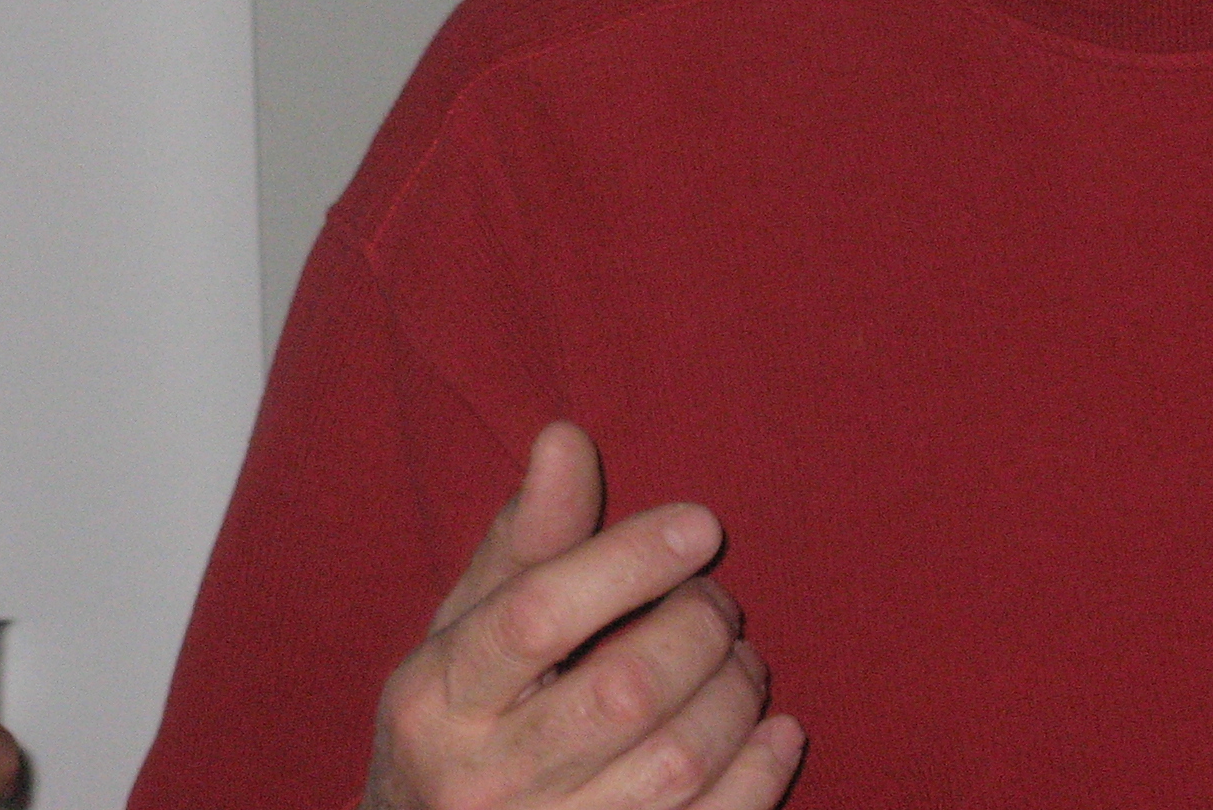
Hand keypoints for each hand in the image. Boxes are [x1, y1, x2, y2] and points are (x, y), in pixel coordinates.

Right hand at [363, 422, 802, 809]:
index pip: (536, 613)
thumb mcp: (463, 632)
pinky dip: (759, 778)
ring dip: (733, 696)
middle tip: (715, 599)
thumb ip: (524, 542)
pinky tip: (775, 732)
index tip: (698, 524)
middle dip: (695, 629)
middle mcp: (483, 781)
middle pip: (621, 691)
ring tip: (738, 658)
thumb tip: (566, 437)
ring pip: (675, 765)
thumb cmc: (457, 724)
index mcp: (437, 700)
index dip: (627, 561)